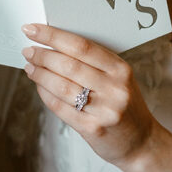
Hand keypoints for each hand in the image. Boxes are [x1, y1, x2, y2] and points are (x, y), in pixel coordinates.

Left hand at [21, 24, 157, 167]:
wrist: (142, 142)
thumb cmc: (126, 106)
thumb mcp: (119, 79)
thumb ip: (94, 63)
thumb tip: (54, 46)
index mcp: (120, 70)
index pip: (81, 46)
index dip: (53, 36)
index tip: (33, 29)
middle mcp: (114, 88)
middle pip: (69, 65)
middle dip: (42, 56)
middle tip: (28, 51)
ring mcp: (103, 110)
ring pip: (61, 86)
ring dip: (40, 74)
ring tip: (30, 67)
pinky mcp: (92, 128)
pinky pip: (60, 107)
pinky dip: (45, 95)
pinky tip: (40, 86)